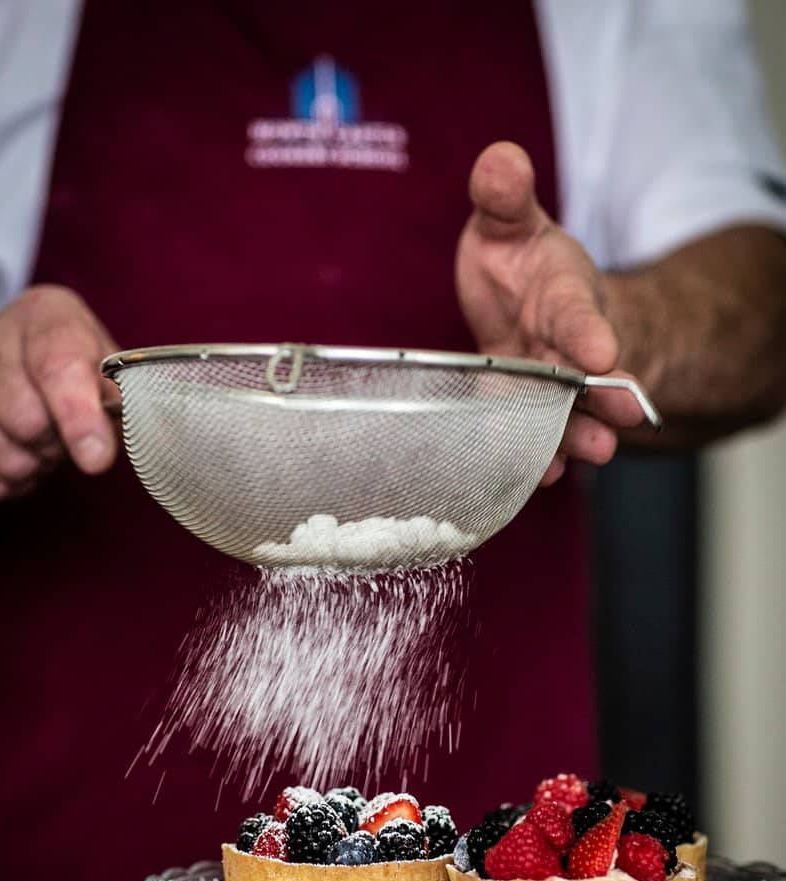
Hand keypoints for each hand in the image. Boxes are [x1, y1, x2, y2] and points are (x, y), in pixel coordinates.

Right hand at [0, 285, 120, 500]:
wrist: (6, 377)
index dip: (78, 417)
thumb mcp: (107, 376)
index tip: (96, 459)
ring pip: (1, 455)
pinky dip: (6, 482)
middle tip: (62, 434)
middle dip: (53, 443)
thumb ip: (116, 403)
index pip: (57, 365)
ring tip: (39, 445)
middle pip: (24, 418)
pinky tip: (15, 456)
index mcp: (44, 315)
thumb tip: (101, 443)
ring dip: (31, 466)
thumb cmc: (72, 378)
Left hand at [456, 142, 644, 483]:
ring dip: (579, 435)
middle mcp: (564, 346)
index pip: (576, 313)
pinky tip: (539, 476)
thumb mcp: (508, 219)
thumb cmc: (518, 261)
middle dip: (603, 394)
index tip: (600, 350)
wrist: (530, 307)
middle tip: (622, 415)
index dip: (587, 331)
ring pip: (568, 412)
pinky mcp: (525, 411)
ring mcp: (548, 384)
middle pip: (585, 373)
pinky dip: (540, 457)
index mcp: (563, 296)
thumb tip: (500, 162)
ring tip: (591, 454)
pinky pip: (536, 437)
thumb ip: (503, 193)